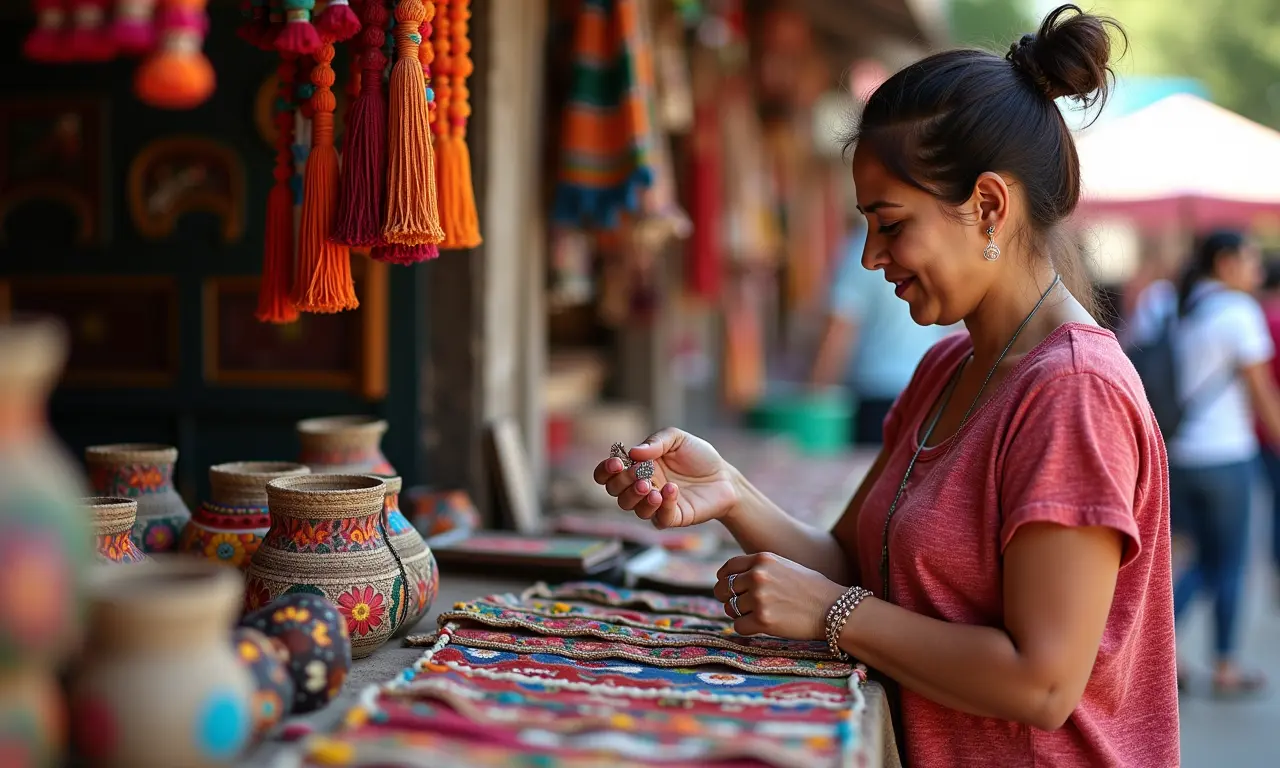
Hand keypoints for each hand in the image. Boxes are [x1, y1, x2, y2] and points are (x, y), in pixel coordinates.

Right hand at [592, 427, 738, 528]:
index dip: (605, 471)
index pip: (608, 475)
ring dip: (637, 497)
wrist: (725, 476)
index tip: (616, 463)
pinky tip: (672, 491)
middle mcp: (642, 487)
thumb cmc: (698, 456)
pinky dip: (662, 505)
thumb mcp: (677, 439)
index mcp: (637, 467)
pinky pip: (659, 519)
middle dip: (623, 483)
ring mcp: (655, 504)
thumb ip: (655, 442)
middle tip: (640, 473)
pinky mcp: (672, 517)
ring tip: (652, 486)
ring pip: (632, 509)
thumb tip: (633, 452)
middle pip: (616, 493)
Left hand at [712, 552, 846, 640]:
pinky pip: (738, 626)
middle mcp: (758, 576)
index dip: (724, 579)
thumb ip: (760, 569)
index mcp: (762, 559)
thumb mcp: (784, 566)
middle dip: (728, 598)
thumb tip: (733, 580)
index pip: (728, 568)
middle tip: (738, 606)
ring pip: (730, 609)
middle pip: (724, 589)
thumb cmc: (812, 588)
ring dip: (741, 614)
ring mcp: (759, 598)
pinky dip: (746, 628)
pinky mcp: (763, 620)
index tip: (727, 587)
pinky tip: (761, 626)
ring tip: (760, 614)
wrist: (833, 608)